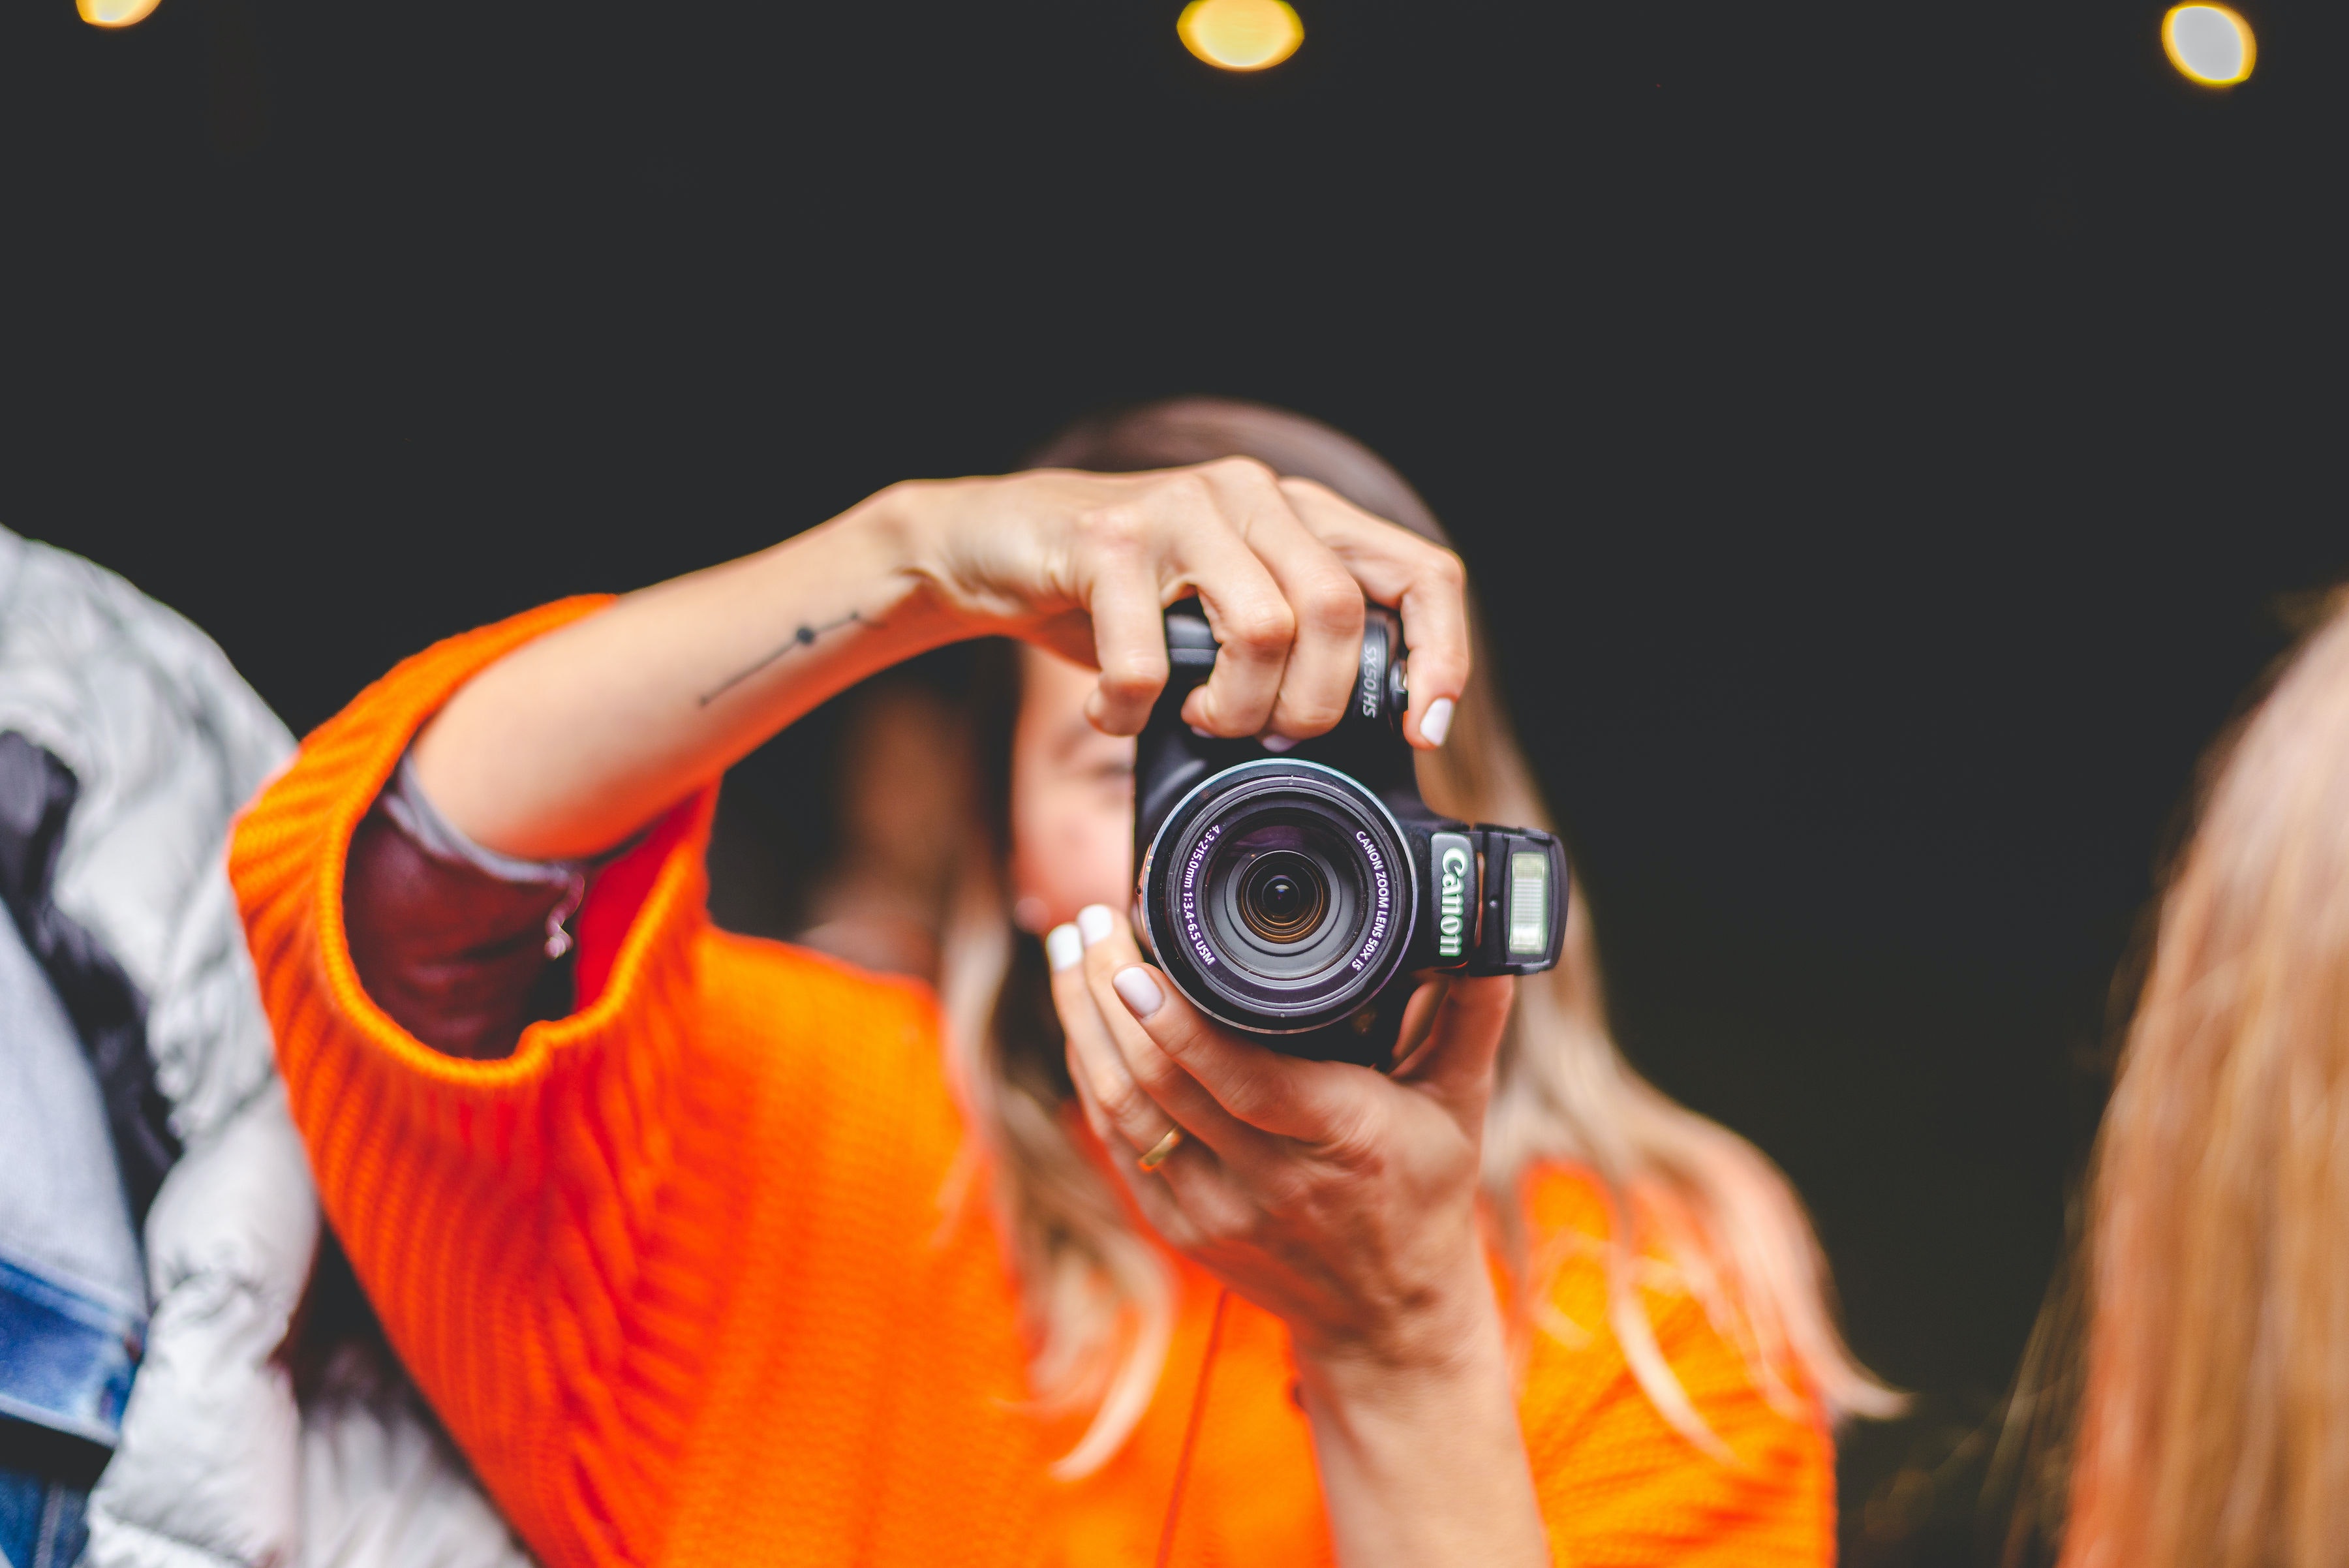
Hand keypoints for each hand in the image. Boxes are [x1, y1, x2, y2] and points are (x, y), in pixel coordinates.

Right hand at [878, 461, 1468, 747]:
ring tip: (1198, 718)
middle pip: (1338, 610)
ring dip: (1234, 707)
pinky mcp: (1107, 539)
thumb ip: (1292, 640)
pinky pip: (1148, 658)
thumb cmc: (1119, 594)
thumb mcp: (1222, 609)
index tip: (1420, 729)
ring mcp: (1180, 508)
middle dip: (1313, 704)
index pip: (1419, 572)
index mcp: (1299, 515)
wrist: (995, 543)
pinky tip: (1116, 713)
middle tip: (1269, 733)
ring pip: (1264, 629)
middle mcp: (1251, 495)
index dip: (1440, 655)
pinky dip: (1132, 712)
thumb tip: (1361, 736)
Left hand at [1044, 903, 1512, 1373]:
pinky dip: (1091, 1074)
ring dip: (1082, 1026)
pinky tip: (1081, 1020)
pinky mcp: (1180, 1228)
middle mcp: (1269, 1182)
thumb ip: (1472, 1014)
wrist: (1387, 1319)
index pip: (1240, 1078)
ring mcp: (1215, 1211)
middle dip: (1108, 995)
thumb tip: (1492, 935)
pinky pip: (1119, 1142)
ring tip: (1067, 950)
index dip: (1176, 1022)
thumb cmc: (1425, 1195)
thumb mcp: (1460, 1105)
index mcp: (1339, 1140)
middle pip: (1160, 1082)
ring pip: (1121, 1109)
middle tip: (1090, 921)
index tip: (1133, 962)